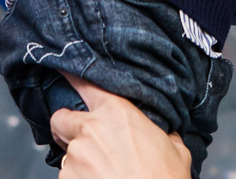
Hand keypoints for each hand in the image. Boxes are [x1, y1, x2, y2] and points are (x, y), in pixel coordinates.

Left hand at [50, 73, 190, 178]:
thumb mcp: (175, 148)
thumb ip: (162, 134)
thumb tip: (165, 134)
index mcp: (115, 113)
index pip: (84, 85)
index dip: (71, 76)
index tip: (60, 67)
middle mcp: (89, 130)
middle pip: (61, 119)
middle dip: (67, 128)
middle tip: (85, 141)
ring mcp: (74, 158)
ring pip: (67, 155)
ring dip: (80, 162)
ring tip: (105, 174)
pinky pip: (68, 177)